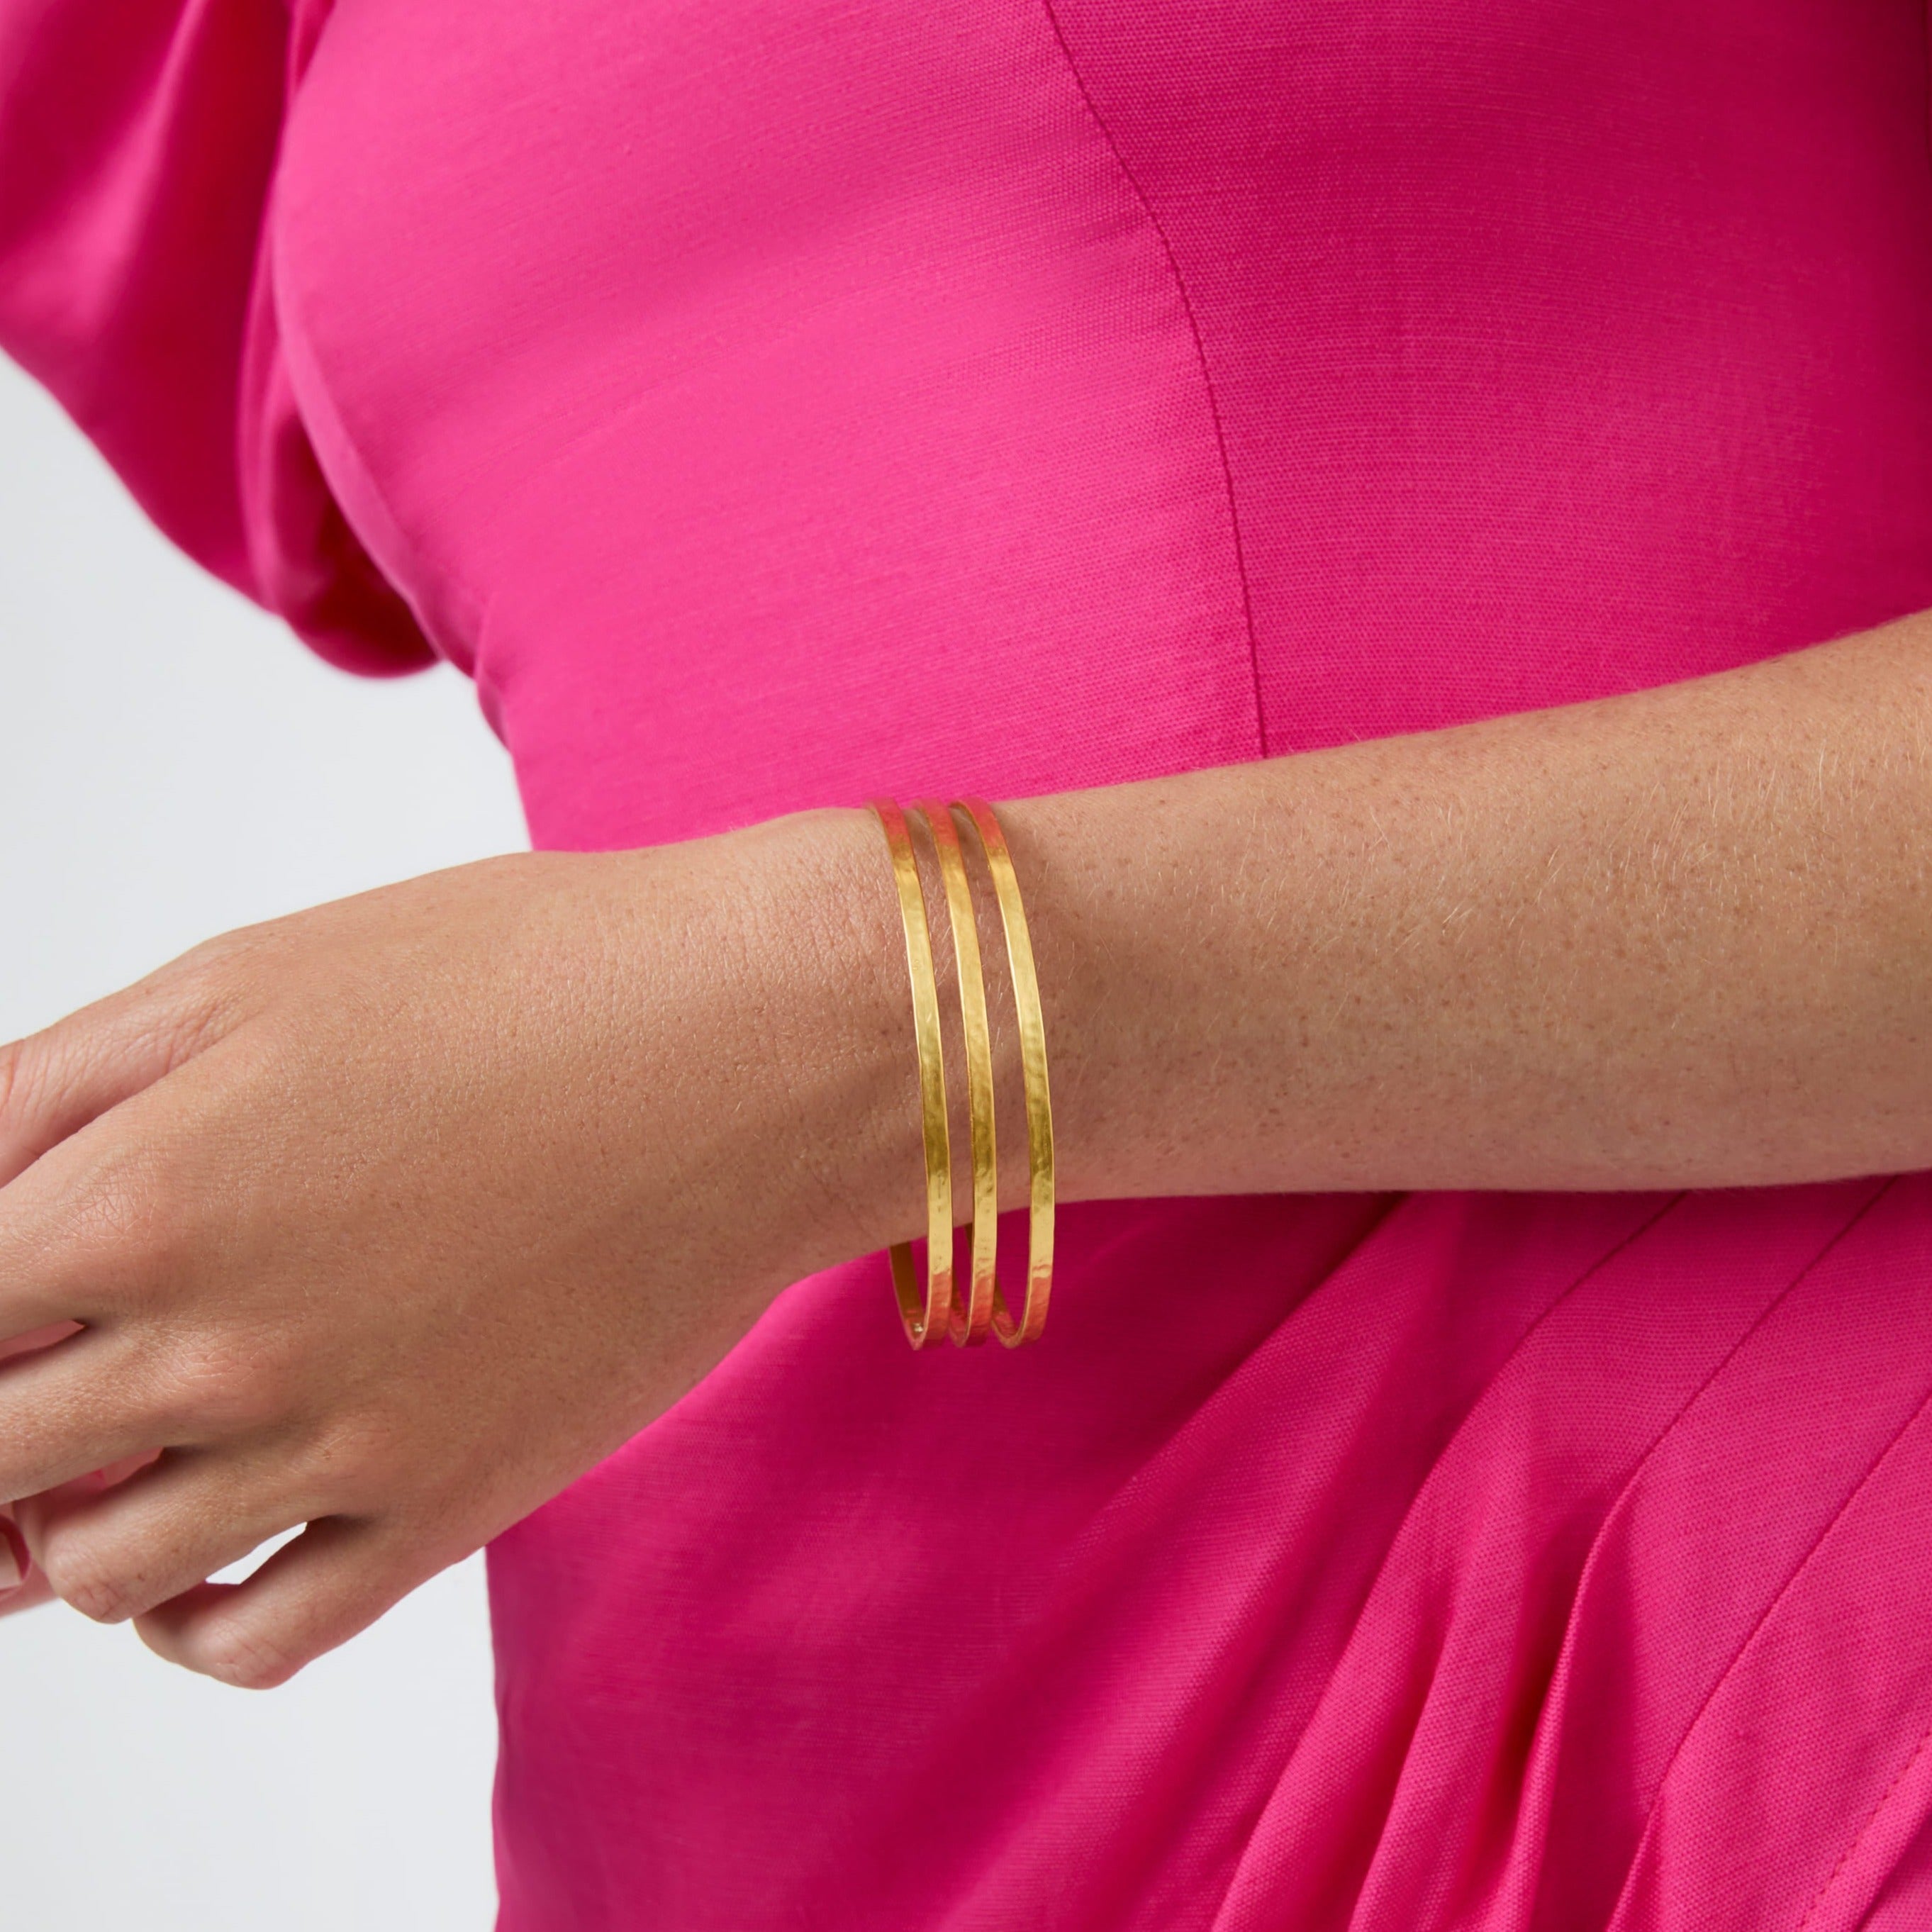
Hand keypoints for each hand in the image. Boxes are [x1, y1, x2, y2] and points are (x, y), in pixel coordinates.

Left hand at [0, 808, 913, 1683]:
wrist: (759, 1047)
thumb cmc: (526, 976)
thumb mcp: (246, 977)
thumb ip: (43, 1093)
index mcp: (136, 1196)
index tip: (15, 1294)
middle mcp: (213, 1346)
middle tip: (48, 1366)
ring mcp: (336, 1445)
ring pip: (96, 1568)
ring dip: (67, 1518)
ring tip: (115, 1444)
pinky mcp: (448, 1505)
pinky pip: (255, 1636)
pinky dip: (186, 1619)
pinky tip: (199, 1550)